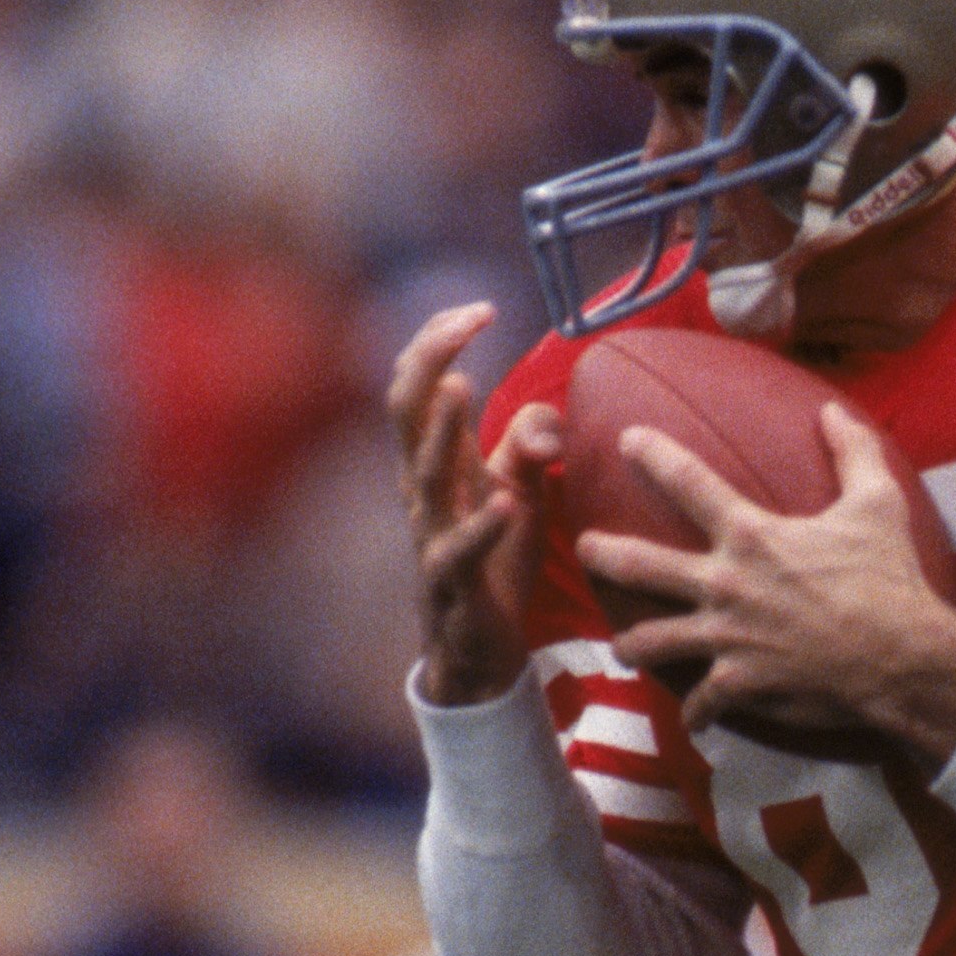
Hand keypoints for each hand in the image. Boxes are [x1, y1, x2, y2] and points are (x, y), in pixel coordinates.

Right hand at [389, 303, 559, 706]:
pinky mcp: (453, 583)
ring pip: (422, 474)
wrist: (477, 647)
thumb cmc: (495, 560)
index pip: (423, 384)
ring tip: (464, 388)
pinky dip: (479, 526)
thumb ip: (531, 445)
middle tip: (466, 320)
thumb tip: (547, 415)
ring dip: (442, 430)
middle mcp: (424, 490)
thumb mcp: (521, 491)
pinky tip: (503, 502)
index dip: (441, 341)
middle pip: (408, 411)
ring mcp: (432, 535)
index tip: (481, 307)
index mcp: (436, 461)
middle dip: (431, 359)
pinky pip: (458, 551)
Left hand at [579, 403, 955, 765]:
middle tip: (584, 549)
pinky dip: (697, 714)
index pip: (688, 483)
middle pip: (642, 565)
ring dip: (631, 646)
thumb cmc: (888, 580)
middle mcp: (726, 583)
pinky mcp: (739, 683)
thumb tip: (833, 411)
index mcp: (752, 535)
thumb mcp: (879, 505)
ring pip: (653, 641)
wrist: (902, 657)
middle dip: (603, 554)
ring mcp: (726, 636)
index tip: (626, 439)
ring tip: (620, 649)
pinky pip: (702, 703)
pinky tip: (694, 722)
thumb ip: (853, 452)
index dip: (653, 455)